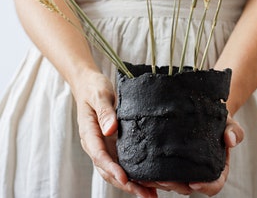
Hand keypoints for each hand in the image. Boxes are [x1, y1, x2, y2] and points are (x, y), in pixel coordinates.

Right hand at [72, 69, 157, 197]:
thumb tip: (111, 130)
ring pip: (117, 169)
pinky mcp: (113, 142)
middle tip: (145, 195)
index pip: (99, 155)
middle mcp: (96, 144)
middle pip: (109, 169)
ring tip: (151, 194)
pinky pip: (123, 160)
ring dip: (132, 183)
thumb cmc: (93, 88)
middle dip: (126, 184)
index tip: (125, 179)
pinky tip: (148, 180)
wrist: (89, 85)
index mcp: (89, 133)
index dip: (112, 169)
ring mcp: (105, 145)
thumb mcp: (99, 96)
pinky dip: (134, 172)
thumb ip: (104, 112)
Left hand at [139, 114, 243, 196]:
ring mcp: (184, 167)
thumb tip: (231, 140)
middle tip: (164, 179)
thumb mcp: (229, 123)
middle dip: (177, 186)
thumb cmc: (218, 119)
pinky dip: (153, 173)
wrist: (203, 111)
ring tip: (149, 175)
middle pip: (189, 186)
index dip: (205, 186)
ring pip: (174, 182)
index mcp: (216, 167)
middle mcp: (199, 171)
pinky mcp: (171, 160)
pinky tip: (142, 170)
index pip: (213, 184)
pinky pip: (163, 170)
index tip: (194, 182)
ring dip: (162, 182)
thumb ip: (234, 131)